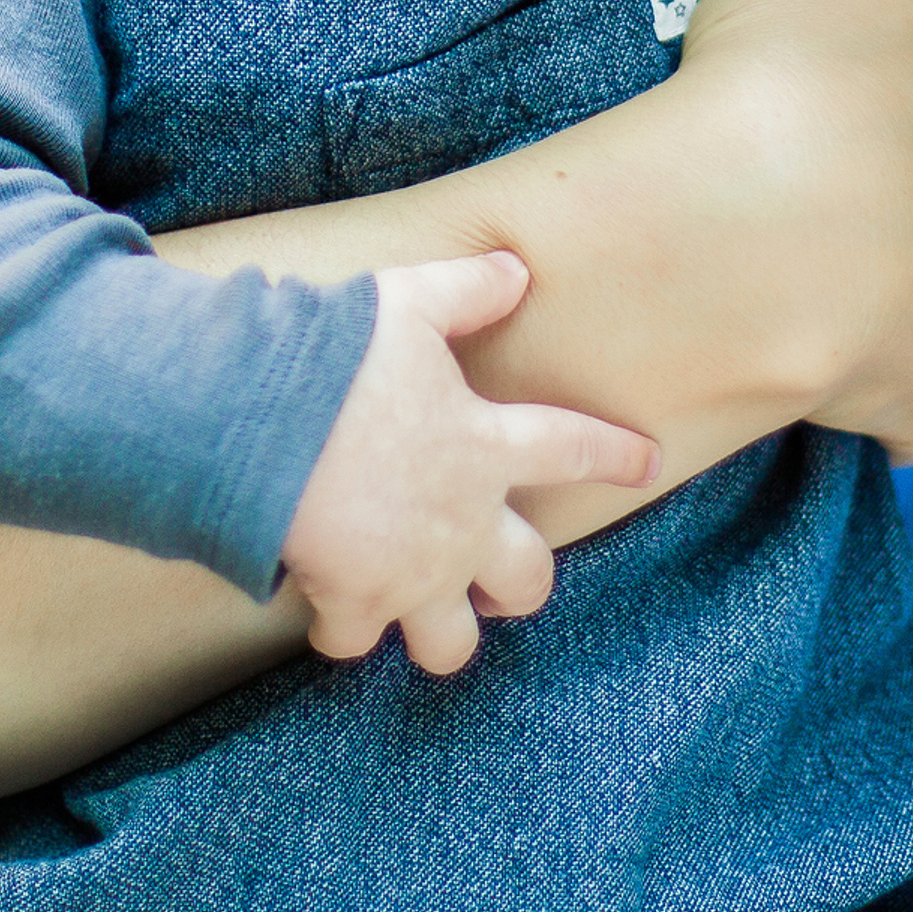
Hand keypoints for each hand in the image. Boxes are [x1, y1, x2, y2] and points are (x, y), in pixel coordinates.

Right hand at [279, 252, 659, 674]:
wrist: (263, 424)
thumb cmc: (340, 358)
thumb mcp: (410, 302)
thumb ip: (467, 290)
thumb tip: (515, 269)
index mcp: (486, 446)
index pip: (573, 450)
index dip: (615, 456)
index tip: (648, 464)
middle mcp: (462, 523)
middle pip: (525, 582)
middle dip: (521, 588)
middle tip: (503, 577)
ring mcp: (410, 573)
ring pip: (452, 642)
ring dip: (442, 631)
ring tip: (422, 614)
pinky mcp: (351, 601)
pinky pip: (354, 640)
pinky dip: (343, 627)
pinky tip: (329, 605)